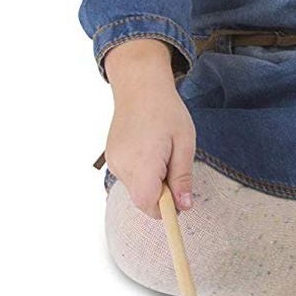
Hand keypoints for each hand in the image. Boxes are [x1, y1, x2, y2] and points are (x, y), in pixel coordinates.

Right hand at [102, 39, 196, 215]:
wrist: (139, 86)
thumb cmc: (166, 111)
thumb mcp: (184, 142)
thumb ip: (182, 177)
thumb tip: (184, 207)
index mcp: (143, 162)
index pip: (148, 204)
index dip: (166, 209)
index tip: (180, 200)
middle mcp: (123, 165)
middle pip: (142, 200)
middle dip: (161, 195)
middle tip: (174, 167)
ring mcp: (114, 162)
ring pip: (136, 190)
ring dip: (152, 182)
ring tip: (162, 153)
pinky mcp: (111, 158)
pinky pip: (129, 178)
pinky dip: (142, 173)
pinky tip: (150, 150)